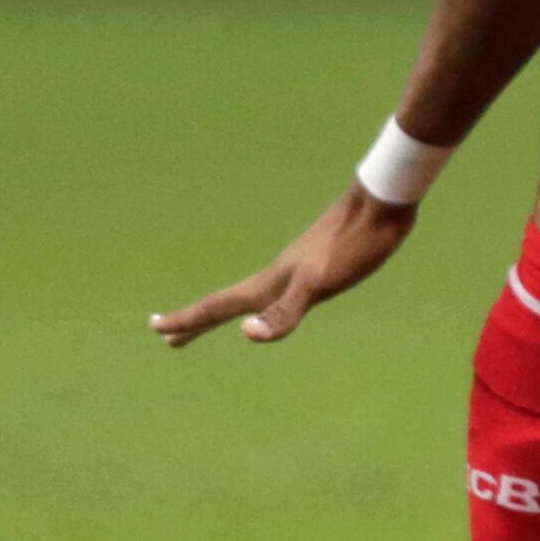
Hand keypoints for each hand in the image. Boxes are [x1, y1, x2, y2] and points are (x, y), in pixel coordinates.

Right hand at [151, 189, 419, 346]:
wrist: (383, 202)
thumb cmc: (353, 245)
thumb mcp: (319, 284)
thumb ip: (285, 311)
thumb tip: (245, 334)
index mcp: (271, 283)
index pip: (219, 307)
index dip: (188, 322)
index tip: (156, 331)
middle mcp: (278, 275)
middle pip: (227, 304)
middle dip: (197, 323)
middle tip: (168, 338)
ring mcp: (297, 268)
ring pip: (252, 295)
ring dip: (228, 311)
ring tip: (216, 321)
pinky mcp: (319, 263)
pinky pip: (281, 289)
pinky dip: (268, 302)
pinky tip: (275, 302)